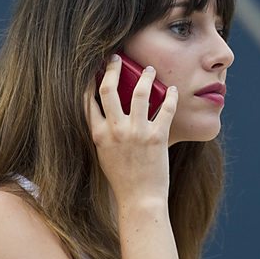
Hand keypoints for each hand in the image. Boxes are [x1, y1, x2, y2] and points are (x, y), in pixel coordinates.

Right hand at [87, 54, 178, 204]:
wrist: (139, 199)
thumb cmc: (122, 179)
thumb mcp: (104, 154)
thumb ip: (103, 133)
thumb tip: (107, 113)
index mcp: (99, 134)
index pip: (88, 100)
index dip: (89, 80)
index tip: (94, 69)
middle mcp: (115, 130)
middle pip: (109, 89)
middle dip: (113, 69)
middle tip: (117, 59)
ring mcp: (136, 133)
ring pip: (139, 93)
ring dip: (145, 77)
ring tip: (149, 70)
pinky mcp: (157, 137)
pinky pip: (165, 109)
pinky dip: (170, 96)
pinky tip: (172, 90)